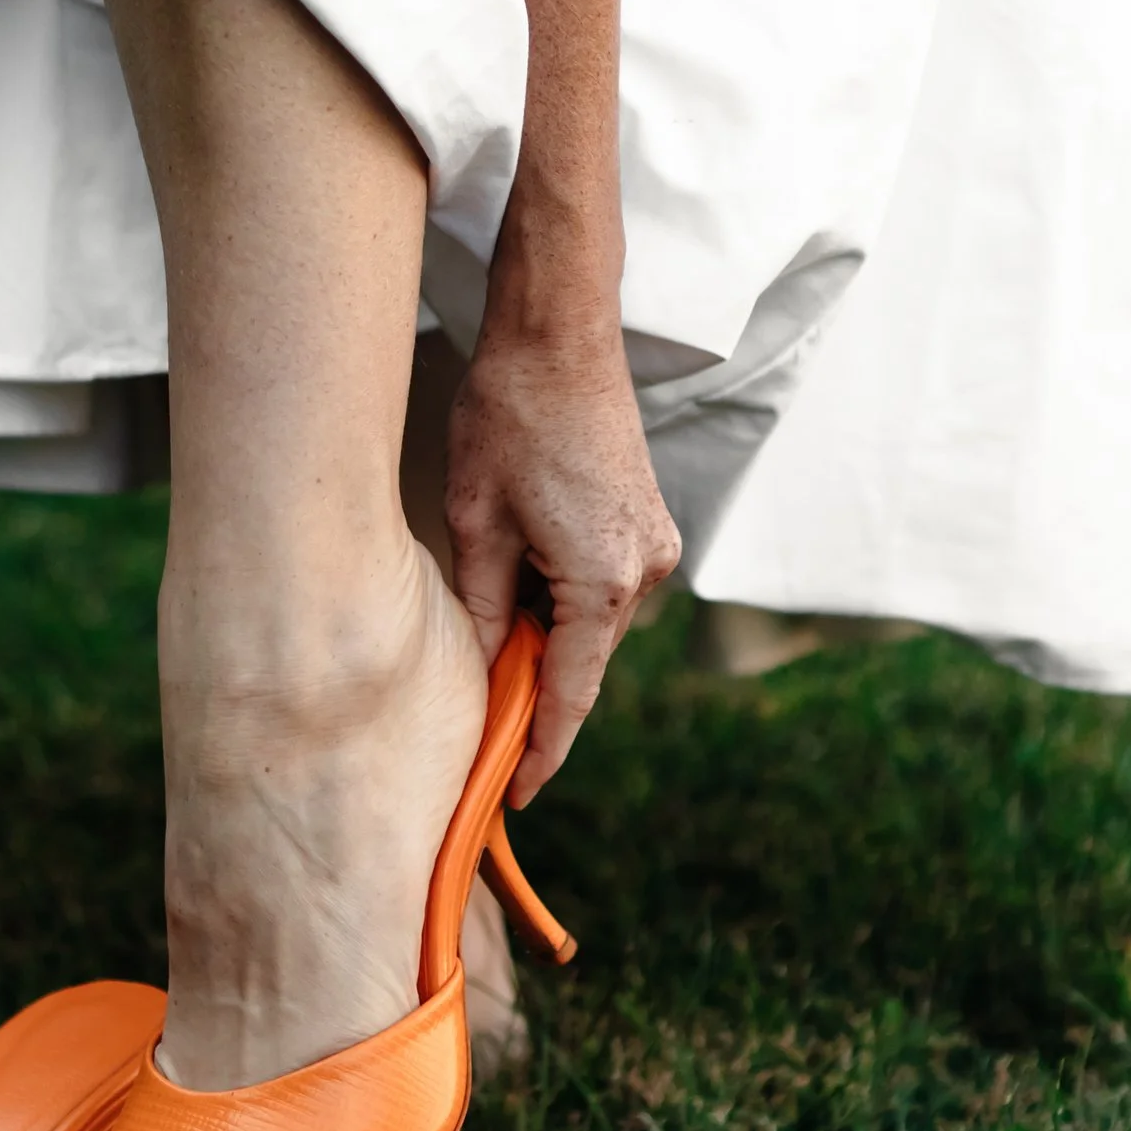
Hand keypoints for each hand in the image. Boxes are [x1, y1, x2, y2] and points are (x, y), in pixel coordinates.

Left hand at [444, 291, 680, 803]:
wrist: (558, 334)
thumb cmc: (508, 417)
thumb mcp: (475, 520)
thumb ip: (486, 607)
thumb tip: (487, 672)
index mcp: (603, 580)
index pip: (570, 695)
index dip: (539, 752)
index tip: (513, 797)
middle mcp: (645, 570)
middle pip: (583, 661)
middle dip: (534, 691)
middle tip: (478, 725)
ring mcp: (654, 543)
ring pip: (591, 623)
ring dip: (546, 636)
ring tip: (486, 626)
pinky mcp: (649, 522)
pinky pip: (602, 585)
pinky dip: (563, 599)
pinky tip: (518, 578)